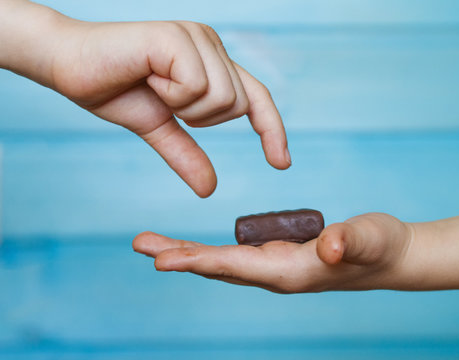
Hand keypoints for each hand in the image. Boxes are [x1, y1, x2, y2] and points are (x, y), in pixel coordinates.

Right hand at [0, 1, 289, 197]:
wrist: (68, 66)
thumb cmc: (114, 89)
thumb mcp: (160, 129)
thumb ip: (187, 154)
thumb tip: (210, 189)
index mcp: (212, 63)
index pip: (257, 99)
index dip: (272, 130)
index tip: (282, 163)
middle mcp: (211, 44)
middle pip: (239, 105)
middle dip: (199, 118)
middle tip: (162, 97)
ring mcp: (196, 37)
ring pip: (222, 98)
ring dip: (182, 106)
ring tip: (152, 83)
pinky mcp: (177, 36)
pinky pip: (196, 86)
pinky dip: (169, 94)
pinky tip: (146, 75)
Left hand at [132, 213, 412, 292]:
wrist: (391, 257)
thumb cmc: (381, 247)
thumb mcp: (369, 239)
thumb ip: (350, 242)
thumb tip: (329, 246)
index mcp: (290, 272)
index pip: (235, 267)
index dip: (198, 262)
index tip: (160, 260)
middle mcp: (277, 274)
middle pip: (219, 267)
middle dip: (179, 257)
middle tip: (139, 244)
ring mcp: (278, 266)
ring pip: (224, 262)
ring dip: (189, 254)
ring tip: (156, 245)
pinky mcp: (281, 256)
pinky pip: (237, 255)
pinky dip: (210, 251)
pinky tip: (196, 249)